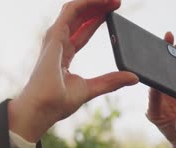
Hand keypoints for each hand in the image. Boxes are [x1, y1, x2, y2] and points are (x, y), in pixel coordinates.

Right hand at [9, 0, 137, 141]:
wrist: (42, 108)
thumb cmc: (57, 104)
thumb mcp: (90, 89)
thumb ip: (110, 81)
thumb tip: (133, 78)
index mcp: (64, 56)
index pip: (82, 31)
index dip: (97, 19)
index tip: (114, 12)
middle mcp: (58, 44)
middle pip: (79, 18)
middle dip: (97, 7)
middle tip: (117, 1)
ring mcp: (54, 39)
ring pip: (74, 10)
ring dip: (93, 1)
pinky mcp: (55, 36)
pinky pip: (71, 11)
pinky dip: (86, 2)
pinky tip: (102, 0)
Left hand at [146, 32, 175, 147]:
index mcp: (155, 112)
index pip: (153, 93)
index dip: (155, 79)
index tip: (154, 67)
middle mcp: (159, 101)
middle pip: (158, 79)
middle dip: (158, 61)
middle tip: (158, 43)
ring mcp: (169, 95)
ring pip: (169, 74)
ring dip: (170, 58)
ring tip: (170, 40)